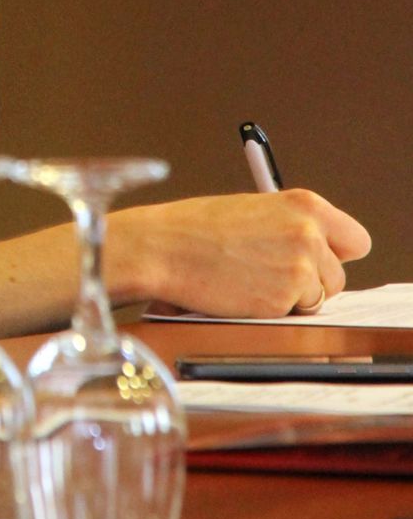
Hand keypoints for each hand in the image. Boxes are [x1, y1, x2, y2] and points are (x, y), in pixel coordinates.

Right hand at [106, 189, 371, 318]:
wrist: (163, 247)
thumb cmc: (197, 228)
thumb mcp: (255, 210)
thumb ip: (292, 227)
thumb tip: (317, 254)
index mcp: (305, 204)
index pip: (355, 240)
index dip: (334, 254)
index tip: (317, 259)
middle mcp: (309, 233)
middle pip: (338, 275)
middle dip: (311, 281)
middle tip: (271, 273)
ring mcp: (300, 267)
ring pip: (318, 298)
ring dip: (291, 297)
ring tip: (251, 279)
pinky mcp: (284, 299)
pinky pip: (293, 313)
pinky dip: (271, 309)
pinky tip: (243, 292)